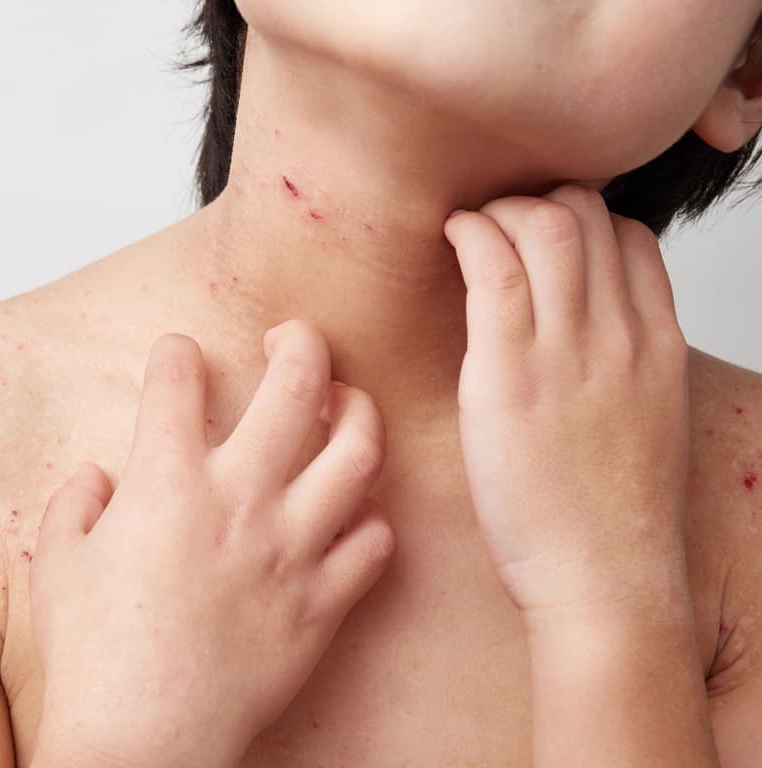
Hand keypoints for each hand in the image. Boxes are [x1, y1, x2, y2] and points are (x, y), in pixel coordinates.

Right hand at [28, 320, 395, 767]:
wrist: (143, 744)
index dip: (175, 353)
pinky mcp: (322, 604)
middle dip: (300, 341)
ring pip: (359, 452)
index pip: (178, 378)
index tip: (177, 355)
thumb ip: (74, 507)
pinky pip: (374, 543)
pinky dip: (370, 519)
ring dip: (358, 413)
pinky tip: (353, 513)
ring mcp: (291, 549)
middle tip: (294, 337)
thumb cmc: (94, 661)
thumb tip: (95, 479)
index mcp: (166, 482)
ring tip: (345, 405)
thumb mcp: (58, 568)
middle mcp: (240, 500)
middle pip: (295, 384)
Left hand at [444, 185, 691, 625]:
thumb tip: (580, 335)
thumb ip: (620, 367)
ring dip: (501, 210)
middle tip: (498, 226)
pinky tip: (453, 237)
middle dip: (538, 202)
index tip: (543, 237)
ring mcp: (568, 349)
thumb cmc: (610, 517)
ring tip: (472, 230)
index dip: (585, 221)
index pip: (632, 239)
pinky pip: (493, 266)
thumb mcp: (641, 425)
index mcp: (658, 345)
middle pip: (589, 216)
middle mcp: (620, 334)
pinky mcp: (511, 372)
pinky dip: (471, 233)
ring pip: (545, 225)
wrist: (605, 579)